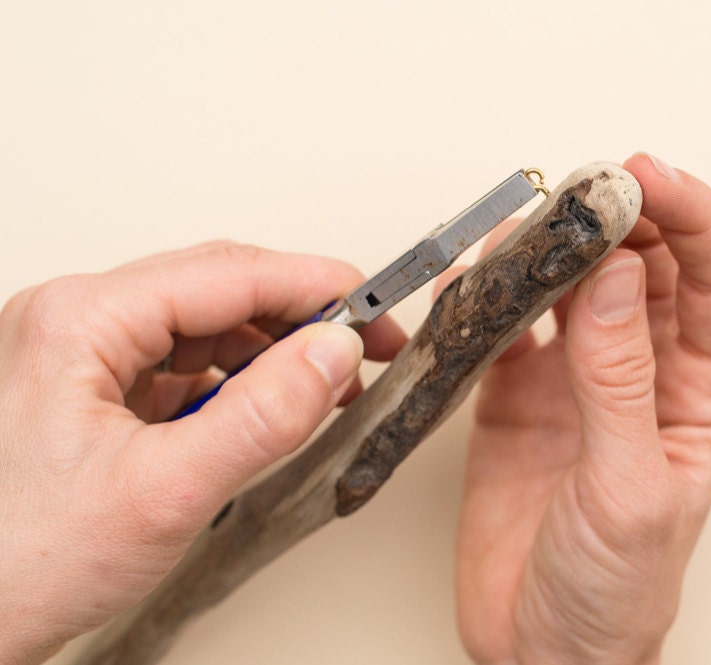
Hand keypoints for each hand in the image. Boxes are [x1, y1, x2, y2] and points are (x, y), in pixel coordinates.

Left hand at [0, 242, 405, 664]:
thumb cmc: (18, 564)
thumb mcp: (166, 491)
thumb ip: (263, 416)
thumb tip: (333, 353)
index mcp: (80, 319)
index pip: (229, 273)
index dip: (316, 287)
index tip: (376, 307)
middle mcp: (75, 321)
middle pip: (218, 289)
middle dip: (300, 317)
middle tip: (366, 348)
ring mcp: (79, 355)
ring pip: (203, 324)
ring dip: (270, 349)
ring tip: (324, 387)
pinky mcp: (89, 390)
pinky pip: (179, 363)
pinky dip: (233, 380)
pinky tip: (265, 408)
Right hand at [455, 153, 710, 663]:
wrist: (543, 647)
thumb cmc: (615, 590)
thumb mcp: (630, 487)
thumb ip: (619, 379)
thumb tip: (617, 278)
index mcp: (699, 393)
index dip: (690, 218)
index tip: (646, 177)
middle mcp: (643, 374)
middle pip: (645, 264)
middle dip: (620, 215)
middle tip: (581, 187)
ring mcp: (578, 379)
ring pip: (576, 284)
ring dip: (554, 245)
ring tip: (526, 222)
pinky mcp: (519, 394)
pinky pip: (510, 323)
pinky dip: (492, 293)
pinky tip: (478, 276)